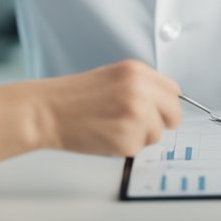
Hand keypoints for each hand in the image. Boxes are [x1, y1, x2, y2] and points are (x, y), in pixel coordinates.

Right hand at [32, 60, 181, 156]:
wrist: (46, 111)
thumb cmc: (74, 97)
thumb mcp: (112, 77)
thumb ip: (140, 86)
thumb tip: (164, 105)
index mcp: (136, 71)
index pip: (173, 91)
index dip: (164, 104)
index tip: (156, 111)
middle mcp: (140, 90)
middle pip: (174, 114)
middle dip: (160, 123)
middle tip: (137, 125)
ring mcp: (136, 115)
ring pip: (156, 135)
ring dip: (139, 136)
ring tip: (111, 127)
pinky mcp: (127, 140)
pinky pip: (138, 149)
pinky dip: (124, 148)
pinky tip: (104, 137)